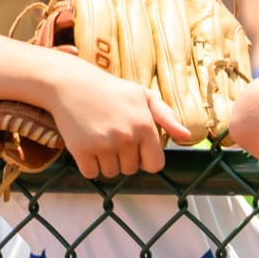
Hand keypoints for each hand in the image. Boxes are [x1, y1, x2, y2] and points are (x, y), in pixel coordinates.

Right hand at [49, 60, 194, 177]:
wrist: (72, 83)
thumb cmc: (111, 91)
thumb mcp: (144, 96)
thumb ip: (167, 117)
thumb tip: (186, 136)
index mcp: (145, 126)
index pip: (155, 165)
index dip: (146, 158)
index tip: (136, 148)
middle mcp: (126, 137)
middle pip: (131, 170)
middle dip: (124, 158)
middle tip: (113, 136)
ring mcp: (103, 145)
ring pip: (111, 173)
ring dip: (106, 162)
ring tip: (100, 138)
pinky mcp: (81, 150)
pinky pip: (91, 173)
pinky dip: (89, 165)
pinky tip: (87, 145)